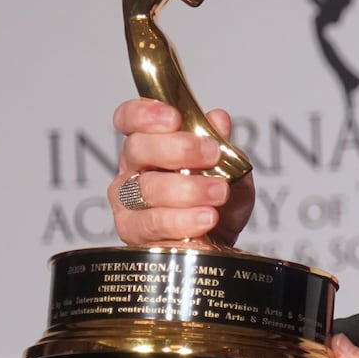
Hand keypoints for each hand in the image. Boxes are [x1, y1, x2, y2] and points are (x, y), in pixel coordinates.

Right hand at [110, 98, 254, 247]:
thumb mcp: (230, 169)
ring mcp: (128, 202)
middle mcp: (132, 169)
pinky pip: (153, 223)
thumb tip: (218, 119)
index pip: (129, 118)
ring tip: (218, 193)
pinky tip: (206, 217)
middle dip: (179, 148)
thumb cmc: (216, 202)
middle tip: (211, 154)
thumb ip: (222, 144)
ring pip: (147, 188)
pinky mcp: (133, 232)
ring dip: (187, 189)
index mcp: (150, 144)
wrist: (218, 244)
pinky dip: (183, 220)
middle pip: (138, 148)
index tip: (174, 118)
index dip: (145, 113)